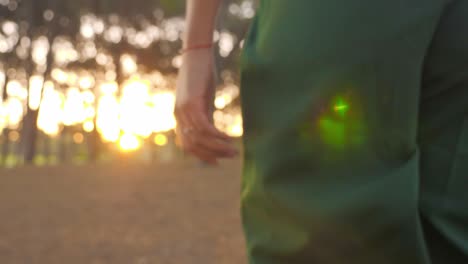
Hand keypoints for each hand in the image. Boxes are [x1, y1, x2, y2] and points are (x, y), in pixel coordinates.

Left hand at [174, 49, 237, 164]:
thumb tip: (213, 133)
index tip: (218, 162)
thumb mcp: (203, 100)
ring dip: (217, 147)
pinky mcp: (192, 102)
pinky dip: (217, 135)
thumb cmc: (201, 75)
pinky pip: (204, 126)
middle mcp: (178, 116)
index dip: (202, 156)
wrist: (196, 53)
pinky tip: (229, 137)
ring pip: (199, 138)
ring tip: (234, 150)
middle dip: (211, 155)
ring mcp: (183, 110)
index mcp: (180, 118)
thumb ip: (205, 116)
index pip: (187, 145)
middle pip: (192, 146)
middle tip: (231, 156)